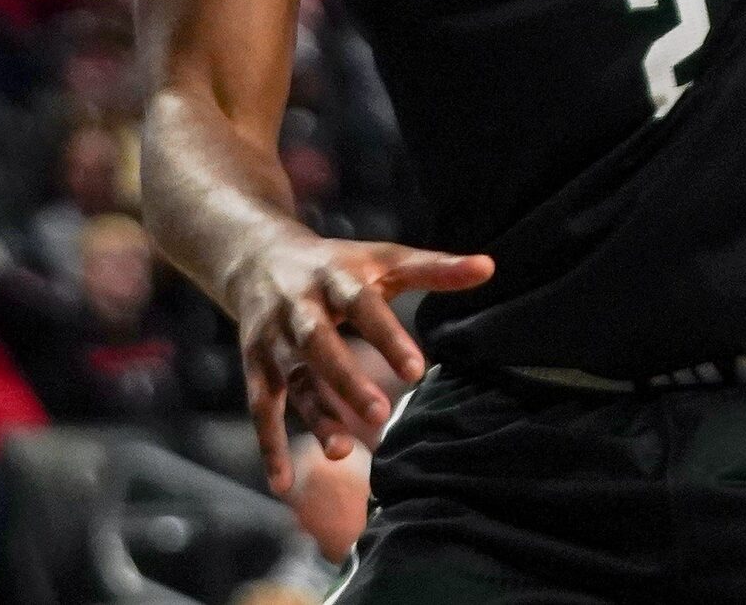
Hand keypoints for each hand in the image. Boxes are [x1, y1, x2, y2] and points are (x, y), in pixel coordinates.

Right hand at [228, 231, 492, 492]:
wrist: (258, 259)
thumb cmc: (340, 266)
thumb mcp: (383, 259)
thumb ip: (434, 268)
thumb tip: (489, 267)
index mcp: (335, 278)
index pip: (362, 305)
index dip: (387, 337)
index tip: (418, 370)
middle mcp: (298, 308)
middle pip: (318, 343)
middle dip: (346, 379)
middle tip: (380, 413)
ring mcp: (273, 340)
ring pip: (291, 381)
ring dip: (314, 416)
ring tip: (343, 452)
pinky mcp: (256, 368)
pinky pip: (262, 409)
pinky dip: (270, 446)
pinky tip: (285, 485)